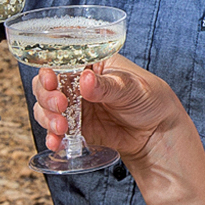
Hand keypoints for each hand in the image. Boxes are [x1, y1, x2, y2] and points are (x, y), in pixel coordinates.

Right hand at [32, 55, 188, 163]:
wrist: (158, 132)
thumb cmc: (150, 98)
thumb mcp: (132, 87)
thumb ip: (107, 86)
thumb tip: (85, 80)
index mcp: (91, 64)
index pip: (62, 61)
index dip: (50, 70)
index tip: (50, 80)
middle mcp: (77, 83)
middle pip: (47, 85)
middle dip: (47, 96)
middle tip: (60, 106)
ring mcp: (75, 106)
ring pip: (46, 108)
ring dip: (47, 117)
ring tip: (61, 128)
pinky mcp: (76, 128)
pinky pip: (56, 131)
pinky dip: (52, 137)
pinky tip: (56, 142)